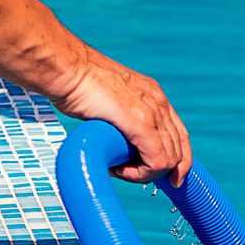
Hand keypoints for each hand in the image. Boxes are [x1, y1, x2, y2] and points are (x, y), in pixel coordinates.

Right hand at [48, 48, 192, 185]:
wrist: (64, 68)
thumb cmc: (76, 84)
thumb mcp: (110, 99)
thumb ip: (121, 115)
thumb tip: (120, 138)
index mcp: (154, 95)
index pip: (180, 136)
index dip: (178, 162)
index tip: (164, 177)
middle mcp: (159, 102)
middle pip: (178, 151)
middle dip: (157, 171)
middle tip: (128, 173)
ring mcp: (153, 111)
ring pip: (168, 159)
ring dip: (144, 174)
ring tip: (119, 170)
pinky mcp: (141, 122)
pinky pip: (156, 161)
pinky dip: (140, 173)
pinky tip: (119, 169)